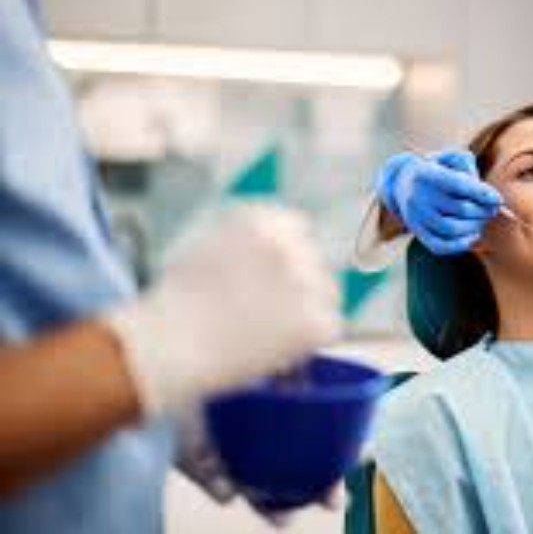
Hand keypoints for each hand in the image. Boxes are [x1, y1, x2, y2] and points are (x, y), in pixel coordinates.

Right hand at [106, 204, 338, 416]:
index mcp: (265, 220)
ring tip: (263, 334)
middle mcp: (292, 244)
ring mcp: (309, 282)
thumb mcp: (206, 245)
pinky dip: (308, 344)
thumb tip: (282, 243)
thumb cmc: (173, 304)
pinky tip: (275, 349)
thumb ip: (247, 239)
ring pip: (326, 297)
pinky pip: (329, 329)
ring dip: (305, 314)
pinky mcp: (317, 320)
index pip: (298, 232)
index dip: (284, 263)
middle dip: (296, 289)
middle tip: (261, 316)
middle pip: (315, 265)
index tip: (267, 285)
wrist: (165, 346)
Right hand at [376, 150, 502, 254]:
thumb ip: (472, 171)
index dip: (482, 193)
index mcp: (426, 173)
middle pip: (460, 208)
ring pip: (452, 229)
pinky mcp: (417, 232)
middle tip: (491, 209)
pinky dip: (459, 245)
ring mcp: (416, 217)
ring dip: (474, 226)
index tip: (499, 200)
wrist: (402, 182)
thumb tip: (497, 202)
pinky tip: (473, 236)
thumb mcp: (452, 159)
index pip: (458, 184)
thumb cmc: (438, 168)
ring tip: (481, 219)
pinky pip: (439, 246)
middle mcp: (418, 196)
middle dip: (483, 210)